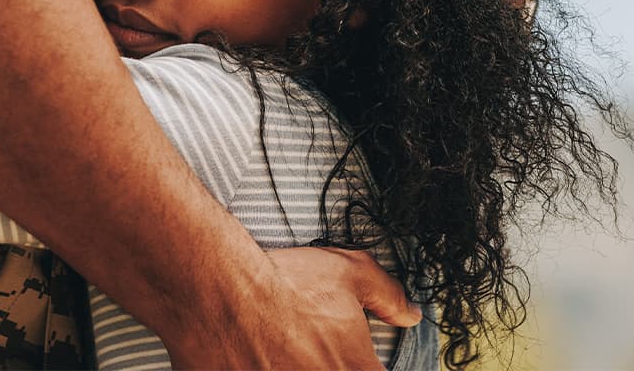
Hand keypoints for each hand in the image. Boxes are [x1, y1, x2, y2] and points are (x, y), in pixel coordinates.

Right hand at [167, 246, 420, 369]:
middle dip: (330, 366)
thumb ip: (388, 295)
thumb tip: (410, 313)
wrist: (222, 292)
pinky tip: (265, 359)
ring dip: (298, 370)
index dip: (367, 365)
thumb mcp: (350, 273)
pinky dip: (269, 370)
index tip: (354, 356)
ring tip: (287, 354)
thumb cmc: (285, 283)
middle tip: (313, 352)